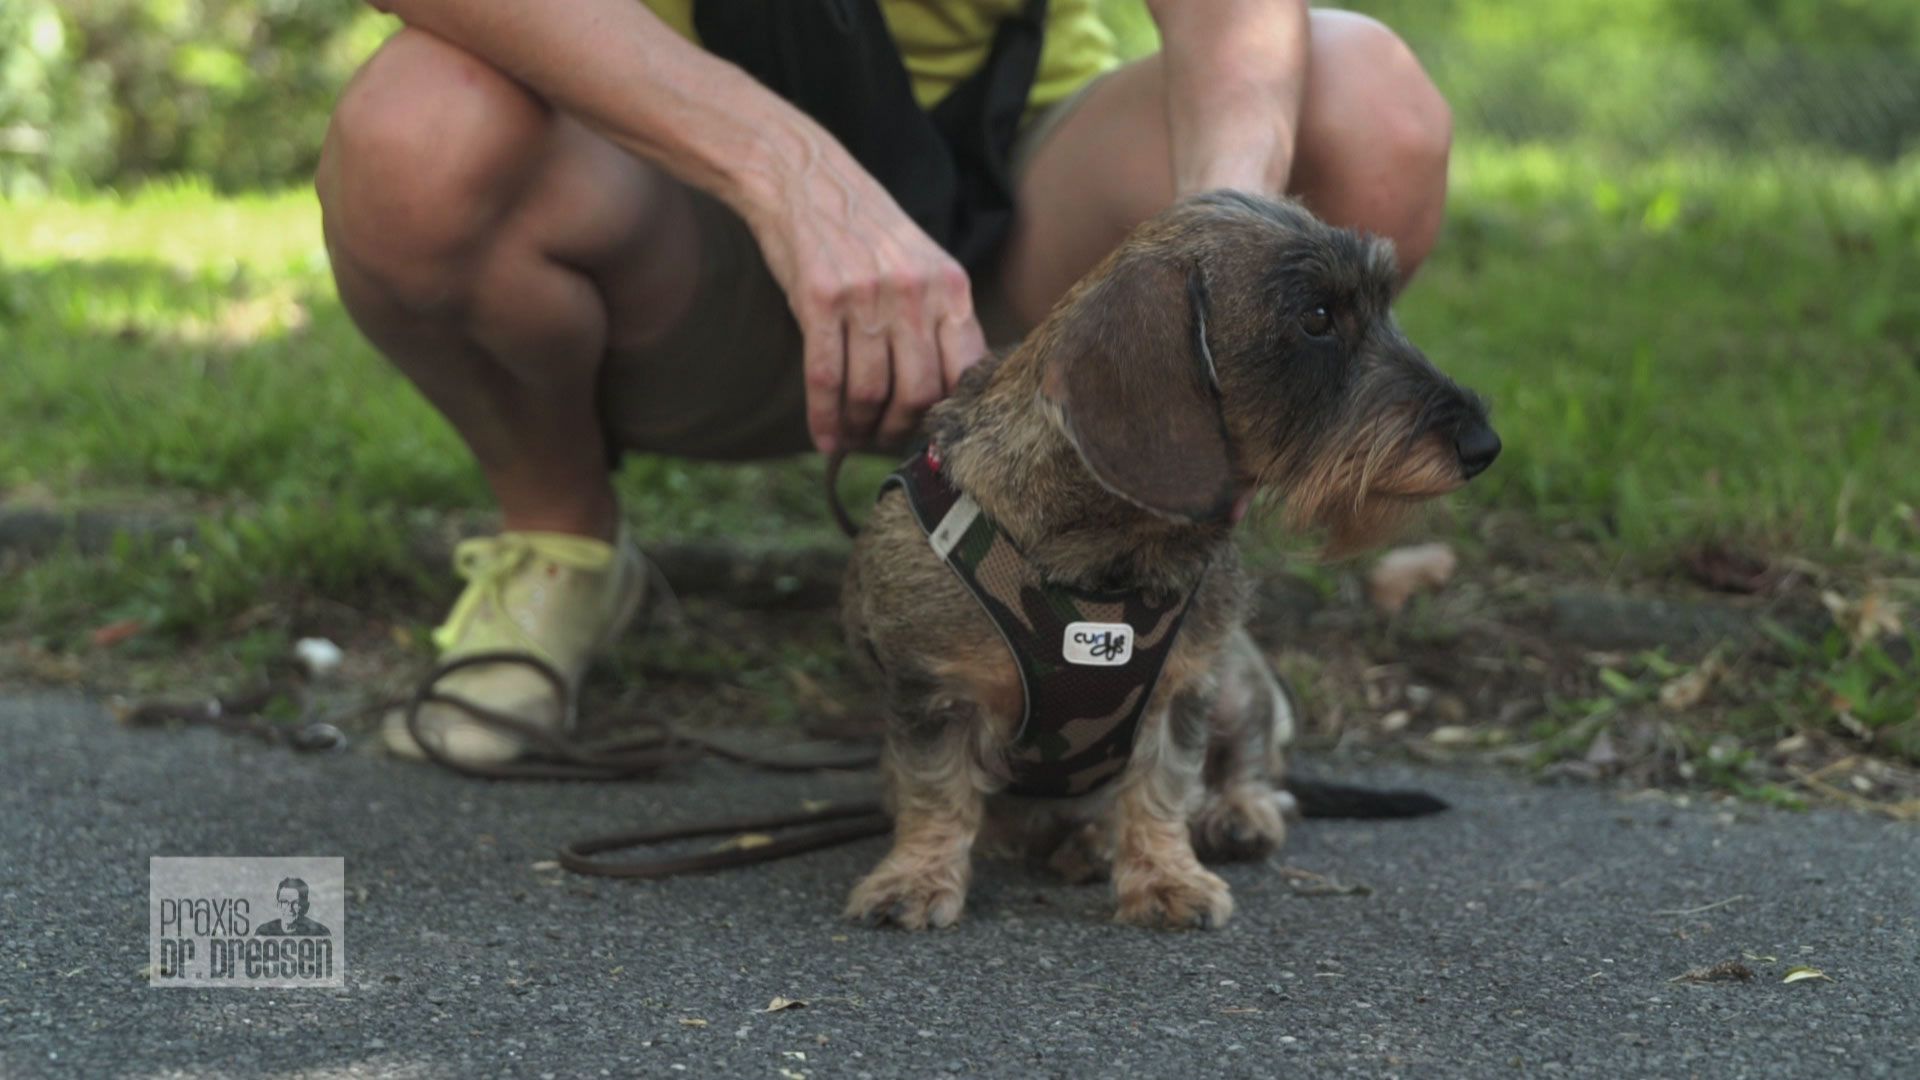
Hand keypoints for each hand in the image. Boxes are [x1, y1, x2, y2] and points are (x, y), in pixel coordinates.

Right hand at [740, 137, 988, 453]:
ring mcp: (867, 296)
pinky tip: (824, 437)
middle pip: (919, 391)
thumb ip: (938, 316)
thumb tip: (945, 390)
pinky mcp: (819, 300)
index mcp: (949, 286)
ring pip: (870, 391)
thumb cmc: (863, 228)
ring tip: (853, 437)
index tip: (930, 431)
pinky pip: (826, 378)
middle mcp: (914, 292)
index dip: (948, 413)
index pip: (964, 371)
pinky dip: (824, 418)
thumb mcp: (920, 262)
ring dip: (860, 428)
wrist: (803, 177)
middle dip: (901, 429)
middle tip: (885, 439)